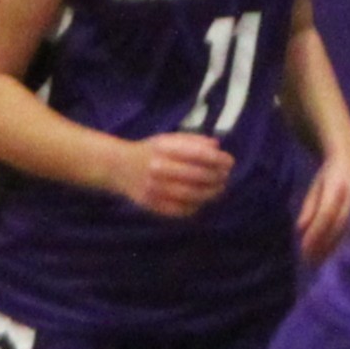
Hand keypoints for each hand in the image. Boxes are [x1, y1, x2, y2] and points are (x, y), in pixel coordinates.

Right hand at [110, 131, 233, 217]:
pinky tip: (202, 200)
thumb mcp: (169, 139)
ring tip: (219, 189)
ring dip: (210, 193)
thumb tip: (217, 147)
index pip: (197, 154)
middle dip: (217, 177)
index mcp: (163, 148)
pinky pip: (179, 209)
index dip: (218, 159)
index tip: (230, 161)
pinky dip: (195, 206)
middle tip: (226, 177)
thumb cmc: (150, 151)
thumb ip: (193, 141)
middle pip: (197, 175)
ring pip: (191, 194)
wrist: (119, 167)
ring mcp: (154, 188)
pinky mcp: (152, 204)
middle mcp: (157, 168)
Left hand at [296, 140, 349, 261]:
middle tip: (310, 261)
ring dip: (332, 247)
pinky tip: (331, 254)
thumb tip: (300, 229)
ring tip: (318, 262)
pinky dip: (340, 243)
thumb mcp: (317, 185)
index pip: (326, 213)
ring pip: (346, 229)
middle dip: (323, 244)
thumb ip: (310, 206)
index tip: (304, 249)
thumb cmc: (331, 172)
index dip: (316, 232)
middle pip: (337, 225)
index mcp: (338, 185)